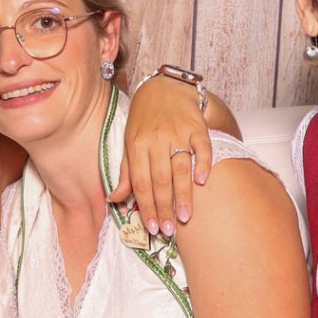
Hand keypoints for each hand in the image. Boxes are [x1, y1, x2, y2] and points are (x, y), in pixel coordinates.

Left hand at [114, 74, 213, 236]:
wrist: (165, 87)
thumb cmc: (145, 119)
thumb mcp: (129, 141)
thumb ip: (126, 171)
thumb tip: (114, 199)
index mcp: (137, 145)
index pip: (140, 182)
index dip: (146, 206)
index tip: (150, 227)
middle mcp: (156, 139)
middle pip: (160, 179)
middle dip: (163, 207)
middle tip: (168, 230)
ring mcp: (178, 132)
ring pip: (180, 167)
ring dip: (183, 194)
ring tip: (184, 217)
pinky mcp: (197, 127)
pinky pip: (202, 148)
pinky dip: (203, 165)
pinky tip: (202, 182)